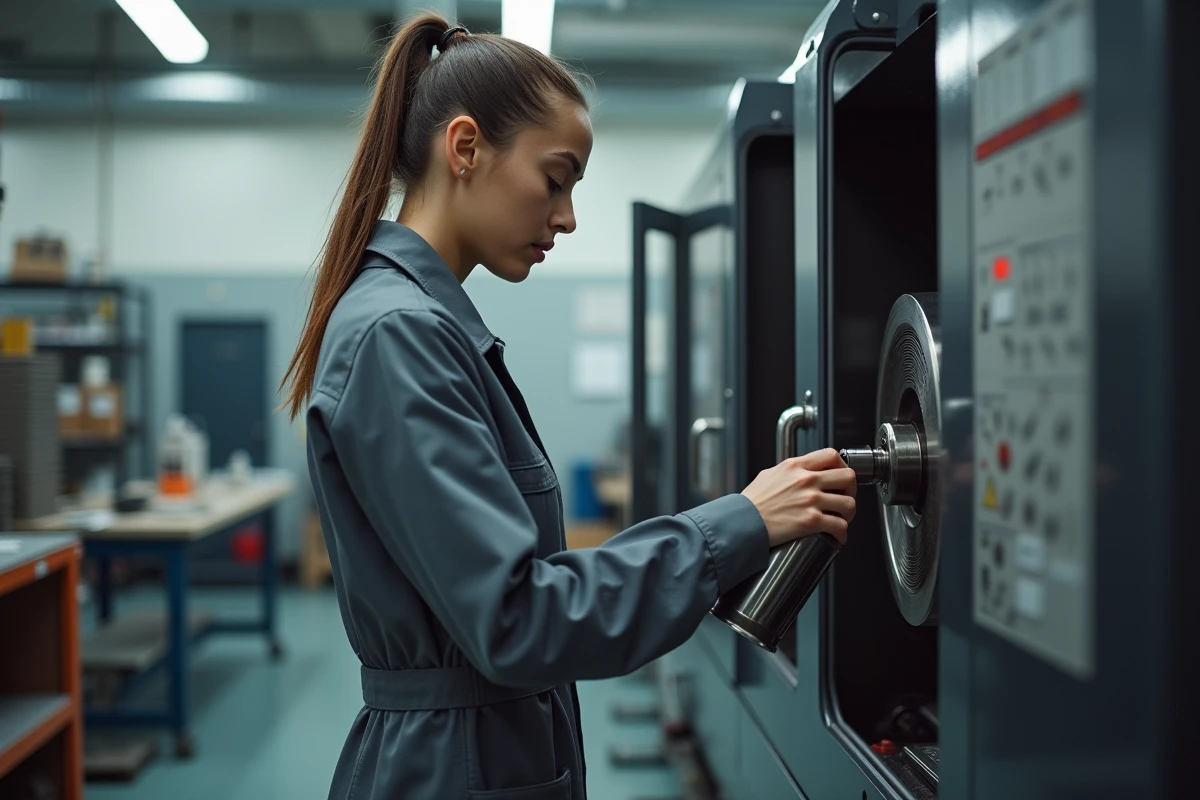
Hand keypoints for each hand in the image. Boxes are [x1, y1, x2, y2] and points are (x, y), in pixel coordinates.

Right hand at [741, 448, 857, 547]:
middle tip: (844, 498)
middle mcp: (806, 480)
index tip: (841, 476)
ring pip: (849, 503)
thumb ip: (789, 471)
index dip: (842, 465)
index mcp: (796, 466)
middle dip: (850, 489)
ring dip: (849, 513)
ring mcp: (810, 501)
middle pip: (848, 477)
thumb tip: (799, 473)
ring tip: (842, 519)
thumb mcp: (769, 475)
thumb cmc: (752, 502)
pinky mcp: (810, 521)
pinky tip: (837, 536)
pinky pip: (839, 526)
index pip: (831, 455)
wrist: (742, 522)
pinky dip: (842, 534)